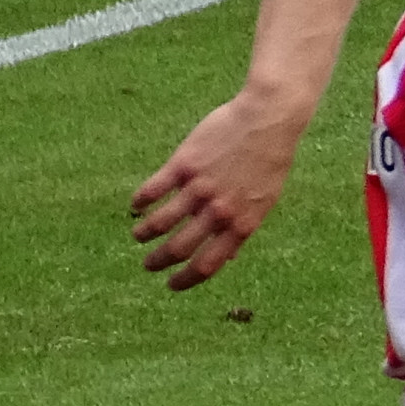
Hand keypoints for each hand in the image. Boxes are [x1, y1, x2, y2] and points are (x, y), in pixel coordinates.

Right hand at [130, 89, 308, 288]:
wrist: (267, 120)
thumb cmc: (269, 162)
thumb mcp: (264, 201)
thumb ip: (242, 228)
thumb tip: (227, 257)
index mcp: (242, 225)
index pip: (208, 265)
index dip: (186, 280)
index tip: (171, 285)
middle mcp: (219, 212)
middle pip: (179, 248)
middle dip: (159, 262)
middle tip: (148, 265)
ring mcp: (200, 189)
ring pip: (160, 222)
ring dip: (144, 233)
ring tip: (138, 236)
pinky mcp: (183, 165)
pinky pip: (153, 190)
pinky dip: (139, 201)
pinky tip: (135, 205)